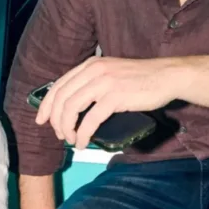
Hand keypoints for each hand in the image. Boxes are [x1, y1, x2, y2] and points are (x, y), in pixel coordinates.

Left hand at [35, 56, 182, 148]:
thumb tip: (75, 105)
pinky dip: (83, 134)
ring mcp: (103, 83)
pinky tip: (83, 143)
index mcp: (89, 65)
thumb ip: (93, 83)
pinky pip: (90, 119)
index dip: (46, 104)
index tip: (41, 120)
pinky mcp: (115, 96)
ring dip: (67, 128)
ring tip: (72, 140)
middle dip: (55, 120)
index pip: (59, 85)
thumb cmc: (140, 79)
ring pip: (71, 109)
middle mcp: (93, 71)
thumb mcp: (110, 74)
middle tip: (60, 135)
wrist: (166, 76)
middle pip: (62, 98)